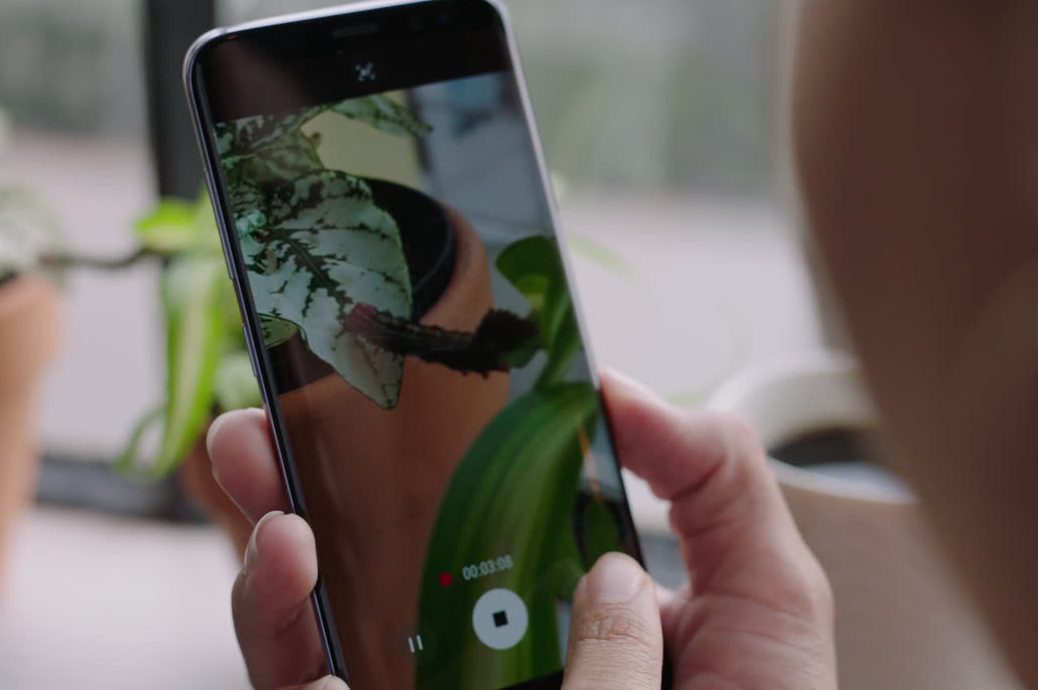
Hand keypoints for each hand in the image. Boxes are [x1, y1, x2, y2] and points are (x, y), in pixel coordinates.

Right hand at [205, 371, 835, 689]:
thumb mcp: (767, 595)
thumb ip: (712, 478)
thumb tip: (617, 391)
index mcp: (565, 602)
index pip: (474, 512)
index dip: (414, 446)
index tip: (378, 383)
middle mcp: (484, 654)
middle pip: (372, 559)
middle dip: (308, 481)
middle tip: (274, 417)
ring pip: (321, 630)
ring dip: (271, 555)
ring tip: (270, 488)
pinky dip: (288, 637)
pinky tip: (297, 577)